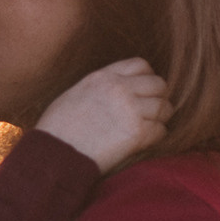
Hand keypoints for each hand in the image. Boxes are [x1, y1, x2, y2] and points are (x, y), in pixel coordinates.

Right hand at [35, 59, 171, 173]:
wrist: (55, 155)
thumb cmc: (57, 130)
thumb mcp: (75, 94)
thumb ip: (100, 88)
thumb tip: (116, 90)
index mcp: (103, 77)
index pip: (140, 65)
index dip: (146, 78)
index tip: (142, 91)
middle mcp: (120, 88)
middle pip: (159, 85)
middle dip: (158, 98)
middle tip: (150, 112)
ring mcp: (131, 110)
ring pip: (164, 108)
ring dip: (159, 118)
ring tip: (149, 127)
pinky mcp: (137, 133)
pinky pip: (161, 131)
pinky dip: (156, 136)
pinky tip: (144, 141)